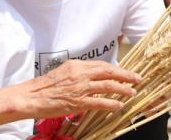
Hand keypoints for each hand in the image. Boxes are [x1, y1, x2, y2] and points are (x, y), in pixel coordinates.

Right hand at [20, 60, 140, 117]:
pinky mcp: (78, 101)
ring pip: (107, 86)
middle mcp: (80, 73)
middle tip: (137, 79)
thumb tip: (94, 75)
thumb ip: (79, 72)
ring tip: (132, 92)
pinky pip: (99, 102)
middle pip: (108, 72)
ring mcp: (80, 87)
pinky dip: (111, 103)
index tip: (126, 72)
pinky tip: (119, 105)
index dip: (117, 68)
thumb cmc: (46, 85)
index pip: (102, 65)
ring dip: (122, 89)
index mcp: (77, 65)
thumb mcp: (64, 72)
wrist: (32, 96)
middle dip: (125, 75)